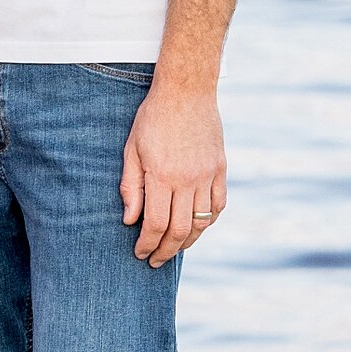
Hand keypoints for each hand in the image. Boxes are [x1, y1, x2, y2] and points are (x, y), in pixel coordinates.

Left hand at [120, 83, 225, 267]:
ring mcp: (207, 175)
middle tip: (155, 260)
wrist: (186, 91)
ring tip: (174, 249)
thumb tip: (130, 220)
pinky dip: (208, 222)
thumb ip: (131, 186)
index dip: (147, 244)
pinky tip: (197, 227)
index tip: (140, 253)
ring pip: (202, 223)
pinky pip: (218, 206)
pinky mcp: (220, 169)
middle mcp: (187, 180)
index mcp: (162, 176)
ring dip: (187, 242)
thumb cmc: (152, 118)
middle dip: (166, 250)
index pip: (156, 224)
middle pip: (180, 230)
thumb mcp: (132, 149)